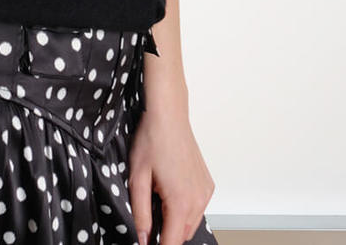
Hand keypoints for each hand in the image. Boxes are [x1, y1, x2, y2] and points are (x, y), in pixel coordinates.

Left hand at [127, 103, 214, 244]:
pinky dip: (185, 207)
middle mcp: (198, 200)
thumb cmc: (152, 139)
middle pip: (182, 235)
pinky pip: (197, 207)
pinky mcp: (208, 184)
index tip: (148, 243)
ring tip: (158, 196)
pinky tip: (170, 188)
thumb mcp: (138, 178)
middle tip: (148, 215)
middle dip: (166, 233)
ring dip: (175, 220)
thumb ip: (141, 213)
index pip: (172, 243)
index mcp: (181, 202)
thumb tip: (143, 238)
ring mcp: (206, 192)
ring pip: (191, 223)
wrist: (168, 114)